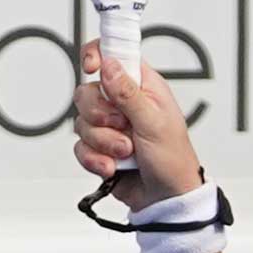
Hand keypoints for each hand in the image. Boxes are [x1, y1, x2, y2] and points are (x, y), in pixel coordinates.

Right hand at [73, 46, 209, 207]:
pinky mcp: (99, 148)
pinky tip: (112, 166)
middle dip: (100, 113)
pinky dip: (95, 159)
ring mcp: (109, 126)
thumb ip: (128, 93)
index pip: (113, 54)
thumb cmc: (173, 158)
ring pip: (82, 121)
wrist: (166, 198)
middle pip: (87, 91)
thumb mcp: (154, 122)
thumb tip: (109, 65)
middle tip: (123, 126)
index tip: (92, 67)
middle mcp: (122, 102)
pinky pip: (80, 147)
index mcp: (142, 85)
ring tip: (126, 152)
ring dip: (103, 141)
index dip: (96, 55)